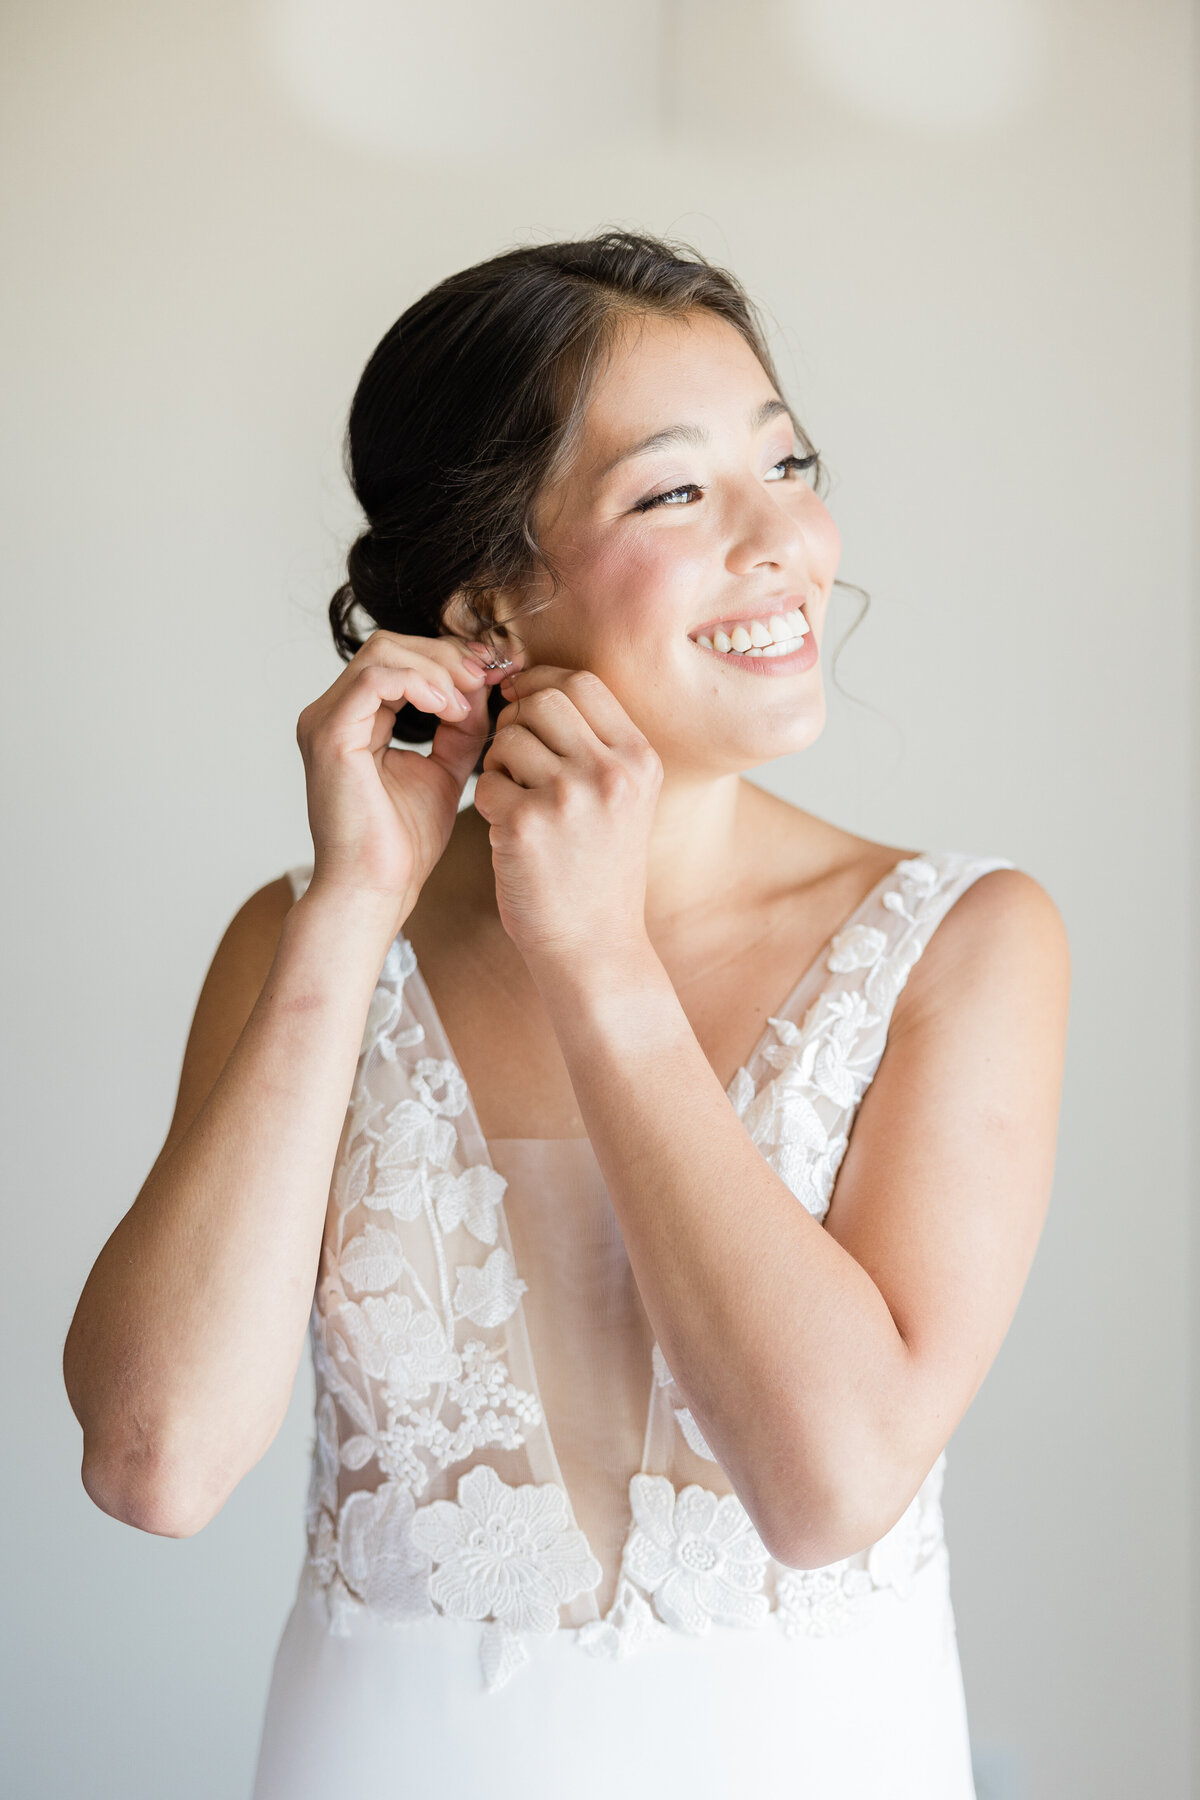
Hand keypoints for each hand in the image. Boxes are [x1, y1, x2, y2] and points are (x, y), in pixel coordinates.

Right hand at [295, 629, 514, 922]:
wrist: (377, 891)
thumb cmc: (404, 845)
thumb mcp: (445, 771)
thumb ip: (460, 728)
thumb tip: (482, 687)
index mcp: (353, 721)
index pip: (400, 659)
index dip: (451, 658)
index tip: (497, 673)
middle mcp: (331, 714)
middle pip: (391, 645)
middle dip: (448, 656)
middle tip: (491, 677)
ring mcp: (325, 721)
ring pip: (385, 652)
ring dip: (438, 669)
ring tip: (469, 704)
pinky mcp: (331, 735)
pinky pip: (377, 678)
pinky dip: (421, 683)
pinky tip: (450, 710)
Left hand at [473, 666, 662, 968]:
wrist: (594, 946)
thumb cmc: (599, 871)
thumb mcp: (625, 799)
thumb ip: (594, 744)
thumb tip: (532, 687)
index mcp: (639, 759)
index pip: (582, 682)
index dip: (541, 682)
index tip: (521, 700)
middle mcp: (610, 773)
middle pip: (543, 700)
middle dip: (515, 719)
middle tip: (513, 755)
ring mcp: (569, 798)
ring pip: (509, 737)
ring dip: (499, 762)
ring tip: (516, 798)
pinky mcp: (527, 825)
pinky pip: (487, 782)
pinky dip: (489, 800)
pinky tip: (510, 830)